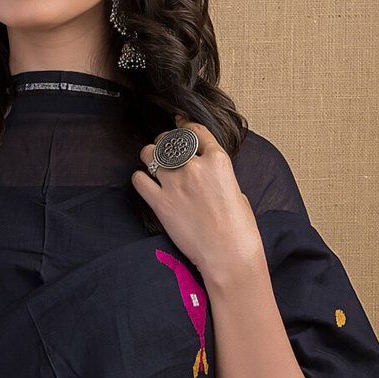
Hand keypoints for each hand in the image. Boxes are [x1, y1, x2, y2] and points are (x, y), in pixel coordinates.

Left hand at [131, 114, 263, 287]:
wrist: (228, 254)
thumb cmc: (238, 228)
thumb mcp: (236, 190)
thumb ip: (217, 174)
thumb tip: (206, 174)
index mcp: (217, 160)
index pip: (195, 130)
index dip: (184, 124)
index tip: (178, 123)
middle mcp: (194, 166)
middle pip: (169, 140)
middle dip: (165, 142)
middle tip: (164, 150)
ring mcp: (175, 184)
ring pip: (149, 154)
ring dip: (149, 157)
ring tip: (153, 164)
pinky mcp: (160, 203)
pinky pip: (139, 180)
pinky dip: (140, 180)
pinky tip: (146, 184)